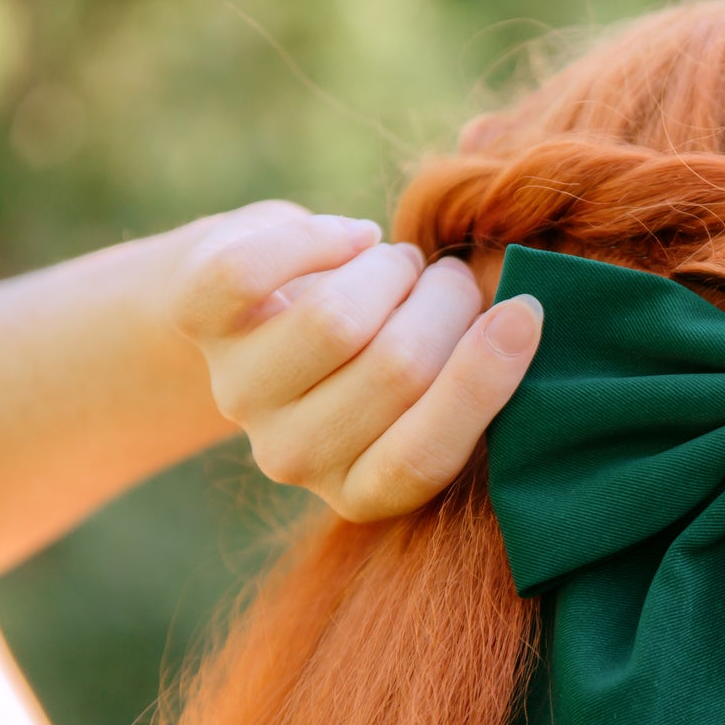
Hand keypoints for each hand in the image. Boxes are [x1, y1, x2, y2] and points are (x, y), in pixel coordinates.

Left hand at [169, 202, 543, 520]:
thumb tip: (525, 318)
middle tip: (455, 279)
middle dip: (447, 303)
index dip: (484, 379)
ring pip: (335, 320)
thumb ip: (478, 368)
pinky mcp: (198, 321)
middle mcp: (293, 458)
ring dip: (392, 269)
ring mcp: (240, 392)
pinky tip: (353, 236)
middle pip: (395, 370)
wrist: (262, 320)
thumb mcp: (438, 379)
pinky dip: (321, 235)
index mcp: (362, 490)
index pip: (425, 456)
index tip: (526, 311)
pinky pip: (255, 269)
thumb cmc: (385, 348)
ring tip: (402, 263)